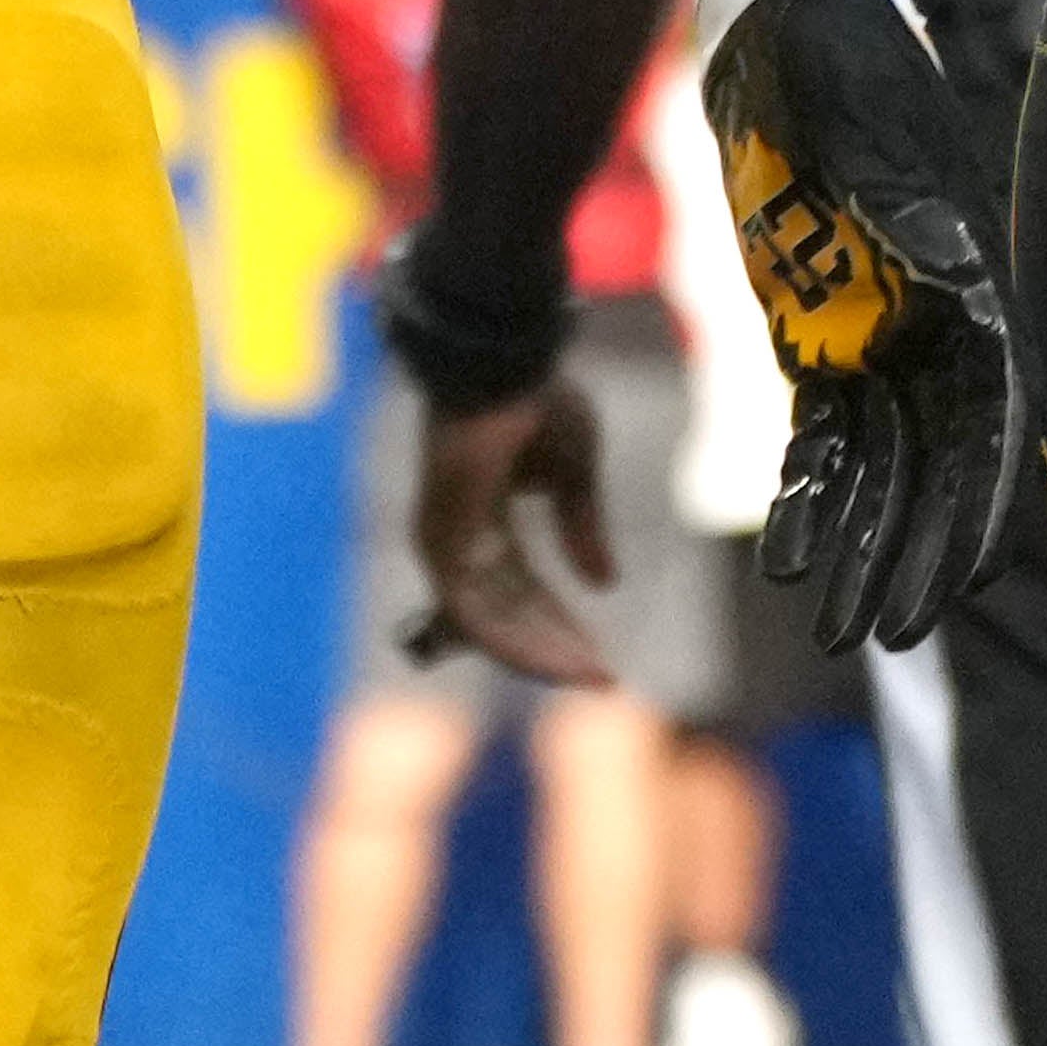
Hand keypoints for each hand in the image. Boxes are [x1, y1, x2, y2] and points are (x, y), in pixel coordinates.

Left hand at [408, 379, 625, 686]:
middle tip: (602, 681)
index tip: (603, 660)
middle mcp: (461, 538)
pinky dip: (518, 642)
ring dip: (542, 654)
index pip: (523, 590)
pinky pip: (476, 615)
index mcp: (486, 519)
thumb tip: (604, 585)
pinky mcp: (442, 544)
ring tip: (590, 677)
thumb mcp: (575, 474)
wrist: (504, 364)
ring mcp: (446, 542)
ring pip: (492, 625)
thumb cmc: (534, 400)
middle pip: (508, 614)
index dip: (562, 625)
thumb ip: (583, 527)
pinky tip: (558, 660)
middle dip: (556, 649)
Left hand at [695, 0, 1021, 650]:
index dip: (976, 513)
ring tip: (830, 621)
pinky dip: (811, 494)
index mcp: (974, 288)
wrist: (785, 16)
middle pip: (934, 467)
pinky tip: (790, 554)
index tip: (957, 585)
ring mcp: (876, 330)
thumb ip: (912, 215)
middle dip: (911, 553)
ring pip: (877, 466)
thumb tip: (949, 279)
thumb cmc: (846, 69)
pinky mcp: (815, 327)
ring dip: (858, 542)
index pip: (993, 430)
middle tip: (882, 634)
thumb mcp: (878, 139)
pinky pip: (822, 434)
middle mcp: (937, 324)